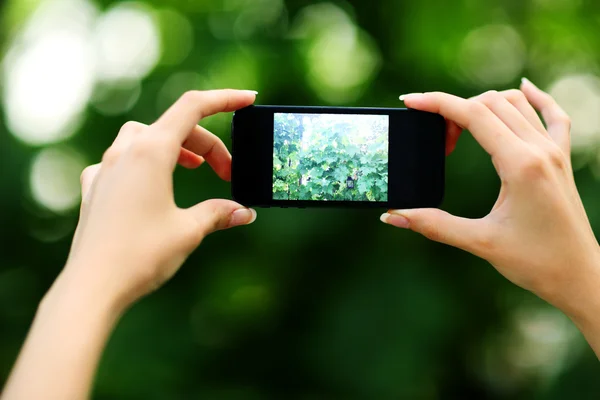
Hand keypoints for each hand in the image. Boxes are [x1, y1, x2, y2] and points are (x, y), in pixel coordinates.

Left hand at [63, 89, 257, 310]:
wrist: (92, 287)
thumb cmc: (140, 255)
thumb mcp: (189, 230)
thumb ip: (218, 213)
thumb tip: (244, 212)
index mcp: (150, 152)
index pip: (193, 108)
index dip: (225, 100)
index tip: (248, 100)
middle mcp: (124, 152)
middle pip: (174, 127)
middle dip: (207, 145)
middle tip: (227, 174)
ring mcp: (105, 169)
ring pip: (143, 137)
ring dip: (174, 146)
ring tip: (193, 166)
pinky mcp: (94, 188)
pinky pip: (122, 160)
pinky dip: (145, 163)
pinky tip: (151, 184)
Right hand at [382, 79, 599, 320]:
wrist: (579, 276)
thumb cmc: (535, 262)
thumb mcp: (479, 242)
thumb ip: (433, 225)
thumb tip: (393, 215)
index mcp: (521, 165)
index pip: (474, 115)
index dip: (438, 104)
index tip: (411, 101)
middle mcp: (540, 150)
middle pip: (490, 104)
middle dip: (455, 112)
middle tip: (439, 144)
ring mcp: (555, 151)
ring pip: (515, 103)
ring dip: (483, 106)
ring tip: (462, 133)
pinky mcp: (563, 158)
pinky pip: (553, 114)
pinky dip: (536, 97)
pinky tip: (524, 89)